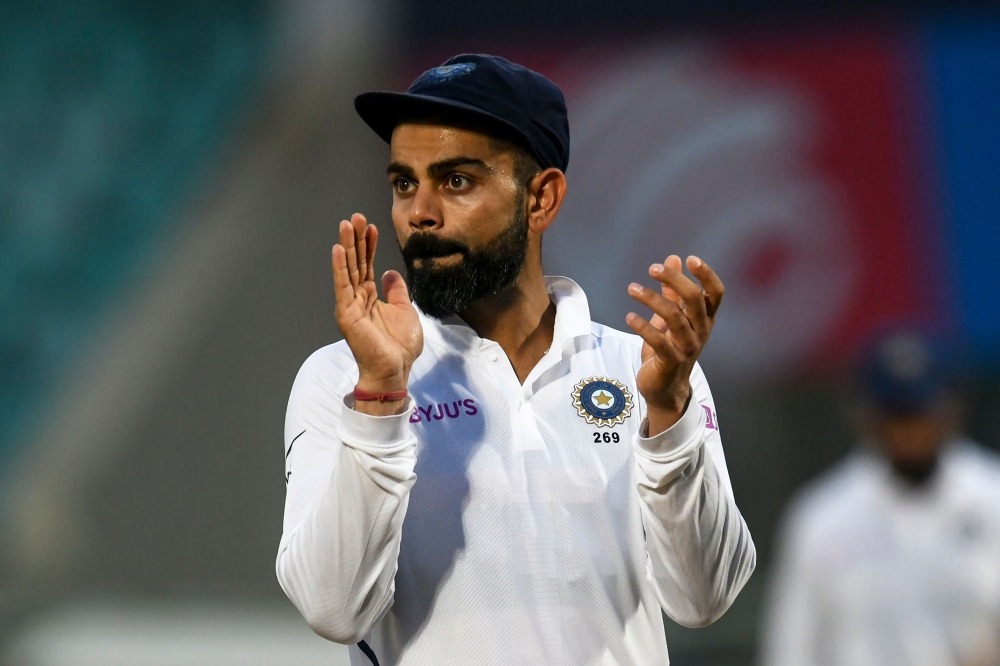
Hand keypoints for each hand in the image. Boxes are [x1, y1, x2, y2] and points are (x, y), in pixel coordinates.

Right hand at [333, 213, 422, 413]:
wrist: (395, 369)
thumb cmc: (400, 346)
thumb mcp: (405, 311)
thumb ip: (397, 291)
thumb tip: (391, 272)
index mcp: (370, 296)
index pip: (367, 264)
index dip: (369, 245)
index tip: (371, 226)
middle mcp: (357, 297)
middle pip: (355, 262)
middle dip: (356, 239)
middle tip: (355, 216)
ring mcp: (350, 304)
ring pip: (348, 269)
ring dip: (346, 246)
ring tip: (346, 224)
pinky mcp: (346, 313)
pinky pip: (342, 286)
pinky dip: (339, 267)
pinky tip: (338, 249)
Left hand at [626, 255, 723, 435]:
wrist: (665, 389)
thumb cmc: (670, 349)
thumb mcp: (672, 318)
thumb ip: (673, 291)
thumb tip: (673, 259)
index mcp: (704, 319)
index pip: (715, 293)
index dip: (706, 275)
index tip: (690, 258)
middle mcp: (700, 331)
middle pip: (694, 299)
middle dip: (674, 280)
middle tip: (652, 269)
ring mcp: (687, 347)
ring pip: (674, 317)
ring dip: (651, 299)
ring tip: (632, 288)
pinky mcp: (671, 362)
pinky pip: (659, 341)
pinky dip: (643, 326)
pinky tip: (629, 317)